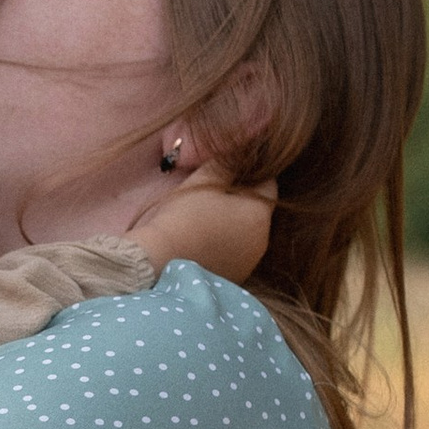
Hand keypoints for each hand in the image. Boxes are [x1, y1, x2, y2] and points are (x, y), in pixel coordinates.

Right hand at [132, 168, 276, 282]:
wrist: (158, 262)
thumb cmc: (182, 218)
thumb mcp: (203, 181)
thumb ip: (226, 164)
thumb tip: (242, 151)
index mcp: (259, 214)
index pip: (269, 184)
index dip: (253, 172)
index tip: (234, 167)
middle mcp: (263, 240)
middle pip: (258, 209)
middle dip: (243, 197)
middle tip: (217, 188)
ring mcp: (249, 262)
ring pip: (247, 231)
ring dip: (235, 220)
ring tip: (208, 214)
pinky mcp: (235, 276)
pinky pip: (236, 251)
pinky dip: (226, 241)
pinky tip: (205, 237)